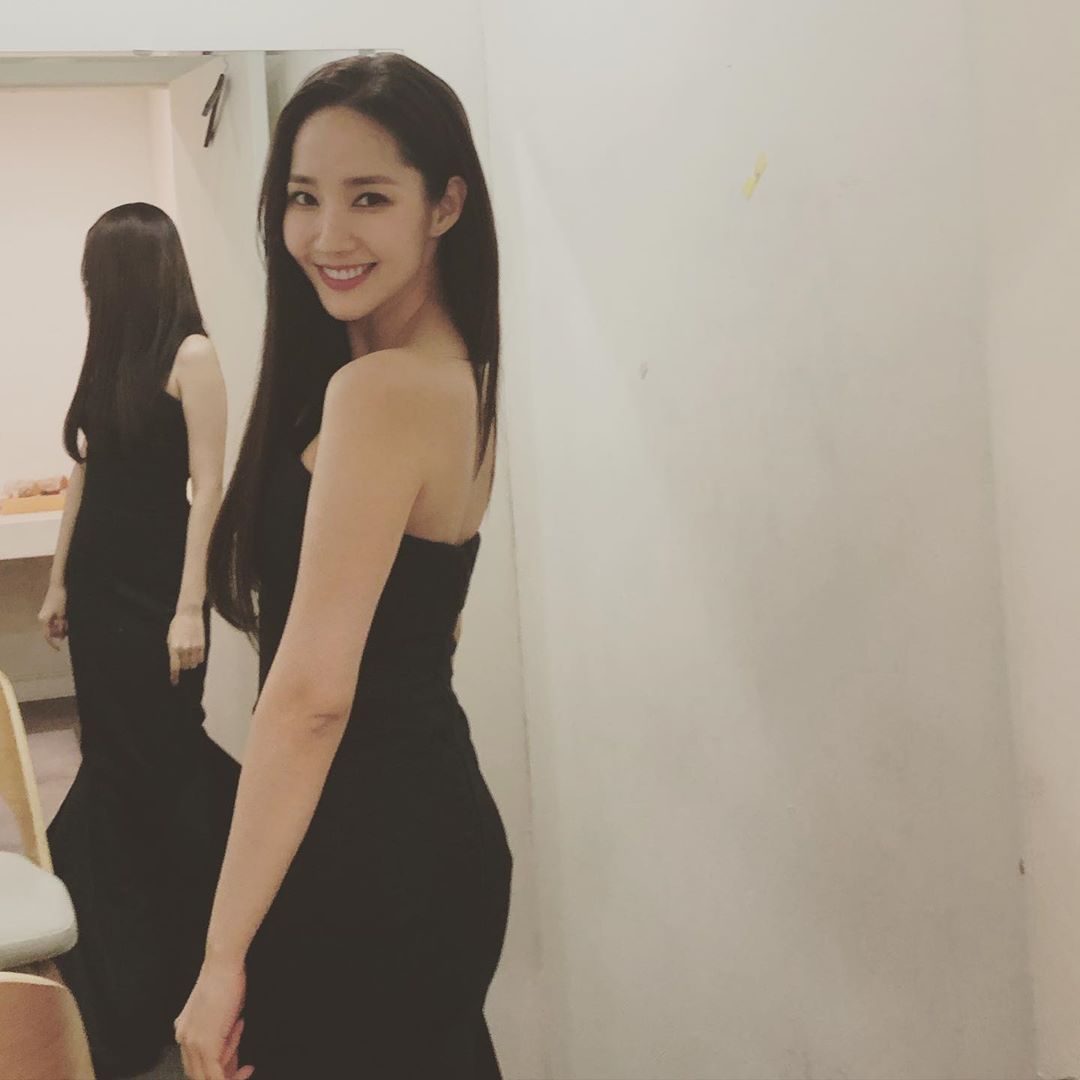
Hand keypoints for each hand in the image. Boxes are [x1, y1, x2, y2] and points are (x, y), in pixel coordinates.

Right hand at [38, 584, 67, 649]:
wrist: (58, 584)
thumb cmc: (61, 598)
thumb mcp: (63, 614)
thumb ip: (61, 626)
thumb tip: (60, 637)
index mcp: (44, 620)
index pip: (47, 636)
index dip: (53, 643)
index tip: (58, 649)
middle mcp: (42, 618)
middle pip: (50, 631)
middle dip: (59, 634)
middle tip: (69, 630)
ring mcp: (45, 614)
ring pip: (53, 626)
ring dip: (61, 628)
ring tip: (69, 623)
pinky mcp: (49, 610)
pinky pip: (54, 620)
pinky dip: (61, 623)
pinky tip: (67, 620)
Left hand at [168, 609, 205, 685]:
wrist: (189, 614)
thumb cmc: (177, 625)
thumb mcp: (170, 637)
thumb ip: (172, 650)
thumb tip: (175, 662)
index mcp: (174, 648)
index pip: (174, 667)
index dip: (174, 676)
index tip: (175, 682)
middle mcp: (184, 649)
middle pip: (184, 666)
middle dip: (182, 666)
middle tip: (181, 660)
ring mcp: (194, 647)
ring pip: (193, 664)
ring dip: (190, 663)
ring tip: (188, 656)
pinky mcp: (202, 645)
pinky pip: (201, 658)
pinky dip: (198, 659)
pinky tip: (195, 653)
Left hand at [175, 954, 253, 1079]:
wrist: (223, 965)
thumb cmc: (225, 980)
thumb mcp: (222, 1013)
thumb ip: (221, 1037)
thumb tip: (230, 1057)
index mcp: (184, 1030)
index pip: (195, 1063)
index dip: (216, 1069)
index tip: (235, 1067)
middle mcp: (183, 1039)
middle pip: (197, 1074)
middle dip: (223, 1074)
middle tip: (242, 1070)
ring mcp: (192, 1043)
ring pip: (207, 1076)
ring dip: (231, 1071)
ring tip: (244, 1054)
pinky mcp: (206, 1045)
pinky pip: (216, 1075)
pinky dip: (231, 1077)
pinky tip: (245, 1071)